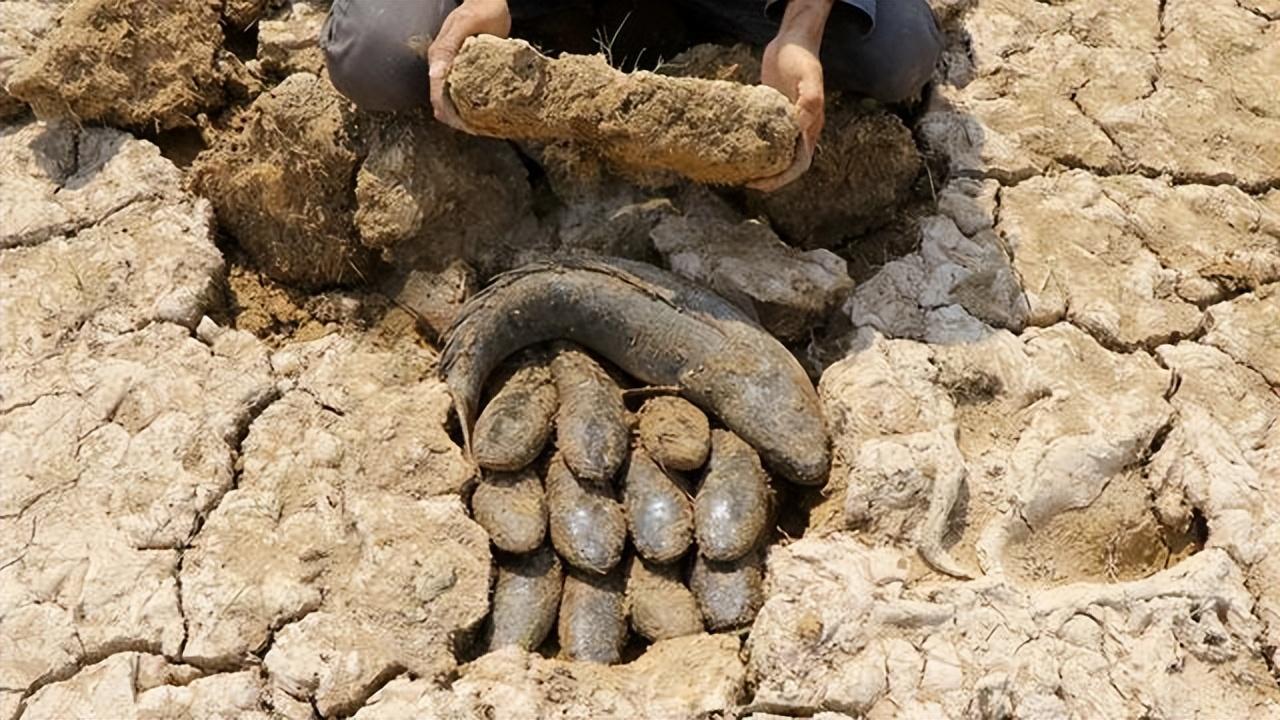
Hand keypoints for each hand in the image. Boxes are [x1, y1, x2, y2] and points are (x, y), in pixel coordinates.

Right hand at [427, 0, 511, 130]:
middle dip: (456, 119)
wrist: (489, 2)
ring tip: (480, 127)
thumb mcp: (464, 26)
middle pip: (443, 101)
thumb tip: (434, 74)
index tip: (465, 127)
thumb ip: (448, 47)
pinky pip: (464, 92)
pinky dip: (471, 105)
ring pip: (453, 99)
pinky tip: (483, 113)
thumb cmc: (481, 11)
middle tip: (476, 131)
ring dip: (463, 115)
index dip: (448, 113)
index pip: (437, 93)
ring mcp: (454, 69)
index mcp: (439, 57)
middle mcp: (443, 66)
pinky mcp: (465, 70)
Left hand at [750, 0, 832, 191]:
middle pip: (787, 164)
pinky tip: (737, 148)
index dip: (782, 178)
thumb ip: (808, 104)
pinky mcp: (772, 114)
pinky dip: (754, 146)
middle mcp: (801, 129)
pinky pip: (765, 136)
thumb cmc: (802, 58)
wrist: (793, 40)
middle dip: (770, 178)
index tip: (761, 184)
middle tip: (747, 182)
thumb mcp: (808, 79)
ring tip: (741, 172)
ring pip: (776, 153)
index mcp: (811, 126)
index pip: (800, 164)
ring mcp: (786, 122)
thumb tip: (799, 131)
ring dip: (762, 165)